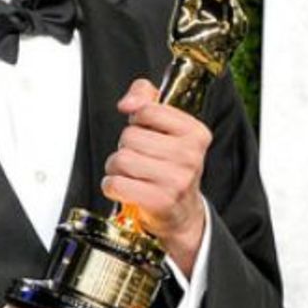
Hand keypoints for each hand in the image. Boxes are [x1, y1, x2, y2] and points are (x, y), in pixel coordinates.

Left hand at [103, 78, 210, 272]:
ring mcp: (177, 180)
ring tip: (131, 173)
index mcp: (196, 132)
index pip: (148, 110)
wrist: (181, 210)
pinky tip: (124, 187)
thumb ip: (145, 96)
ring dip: (116, 167)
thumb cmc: (169, 163)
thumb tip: (127, 103)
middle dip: (126, 146)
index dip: (137, 120)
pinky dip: (112, 185)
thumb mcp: (165, 123)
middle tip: (139, 158)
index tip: (145, 130)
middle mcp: (191, 156)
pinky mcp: (160, 201)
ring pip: (121, 159)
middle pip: (130, 136)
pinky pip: (116, 183)